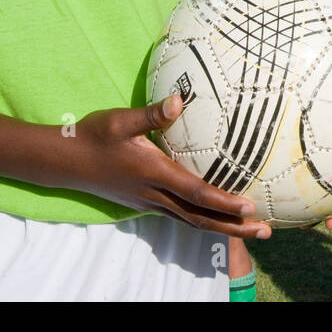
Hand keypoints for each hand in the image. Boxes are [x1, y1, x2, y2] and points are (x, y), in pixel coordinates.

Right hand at [69, 95, 271, 238]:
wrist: (65, 161)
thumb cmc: (94, 136)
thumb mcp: (121, 120)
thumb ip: (151, 114)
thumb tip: (178, 100)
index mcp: (154, 174)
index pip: (195, 193)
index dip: (223, 202)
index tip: (249, 207)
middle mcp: (155, 194)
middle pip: (200, 217)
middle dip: (234, 226)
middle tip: (265, 230)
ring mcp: (150, 202)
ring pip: (192, 220)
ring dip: (222, 227)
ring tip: (251, 229)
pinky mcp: (146, 202)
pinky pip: (181, 216)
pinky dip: (204, 220)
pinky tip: (217, 218)